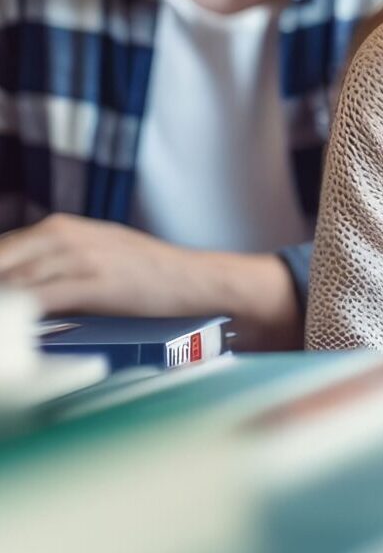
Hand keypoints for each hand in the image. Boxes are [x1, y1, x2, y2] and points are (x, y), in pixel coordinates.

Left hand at [0, 213, 301, 348]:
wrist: (194, 279)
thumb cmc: (146, 273)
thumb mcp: (95, 252)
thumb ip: (54, 261)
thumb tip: (17, 286)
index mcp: (61, 227)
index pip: (2, 248)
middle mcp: (65, 236)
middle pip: (2, 260)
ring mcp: (80, 257)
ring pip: (14, 280)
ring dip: (1, 301)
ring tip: (1, 319)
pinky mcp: (94, 283)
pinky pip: (39, 299)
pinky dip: (18, 312)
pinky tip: (14, 324)